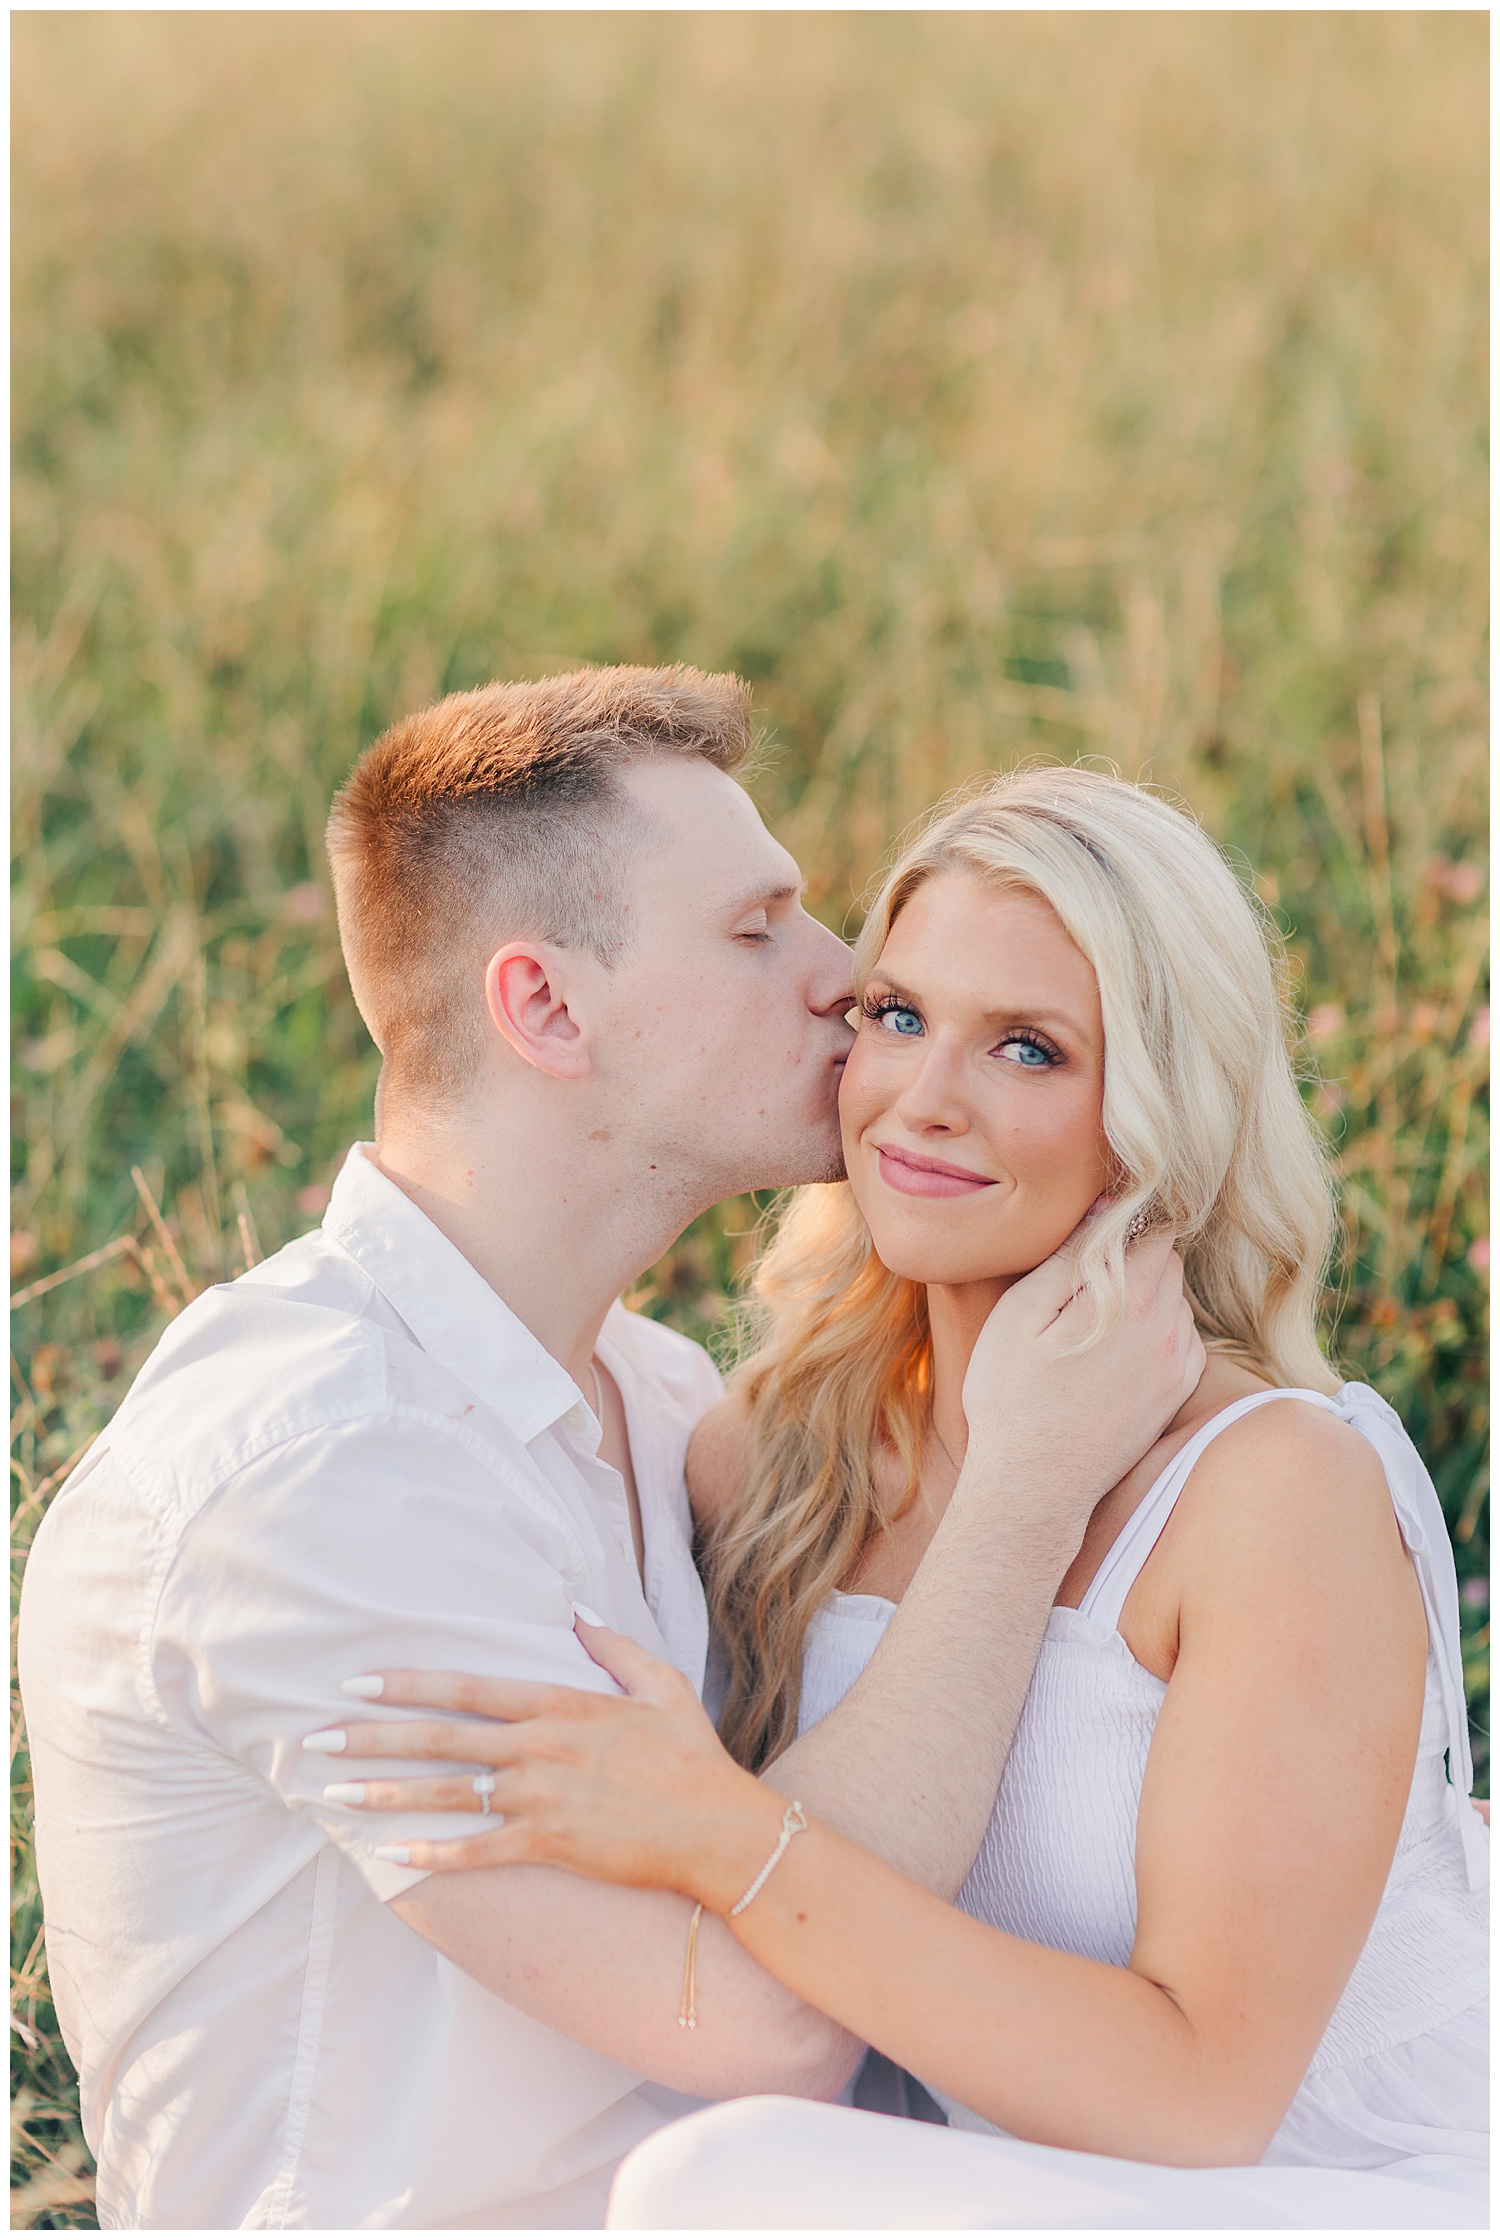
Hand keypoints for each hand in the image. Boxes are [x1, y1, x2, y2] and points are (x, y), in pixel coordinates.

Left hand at [307, 1619, 780, 1906]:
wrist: (720, 1828)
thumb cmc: (693, 1755)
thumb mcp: (661, 1684)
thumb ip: (613, 1647)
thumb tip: (575, 1613)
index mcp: (563, 1704)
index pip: (469, 1687)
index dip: (409, 1683)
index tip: (359, 1681)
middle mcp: (543, 1748)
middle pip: (442, 1738)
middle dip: (374, 1738)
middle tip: (317, 1739)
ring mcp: (544, 1798)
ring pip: (448, 1794)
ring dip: (386, 1795)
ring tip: (334, 1793)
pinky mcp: (552, 1846)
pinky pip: (479, 1852)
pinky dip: (435, 1854)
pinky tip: (393, 1854)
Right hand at [958, 1224, 1204, 1556]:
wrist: (1033, 1486)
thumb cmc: (1011, 1397)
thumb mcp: (1021, 1313)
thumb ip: (1069, 1257)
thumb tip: (1106, 1206)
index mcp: (1133, 1301)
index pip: (1153, 1231)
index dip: (1121, 1227)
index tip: (1087, 1242)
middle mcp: (1169, 1330)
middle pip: (1169, 1265)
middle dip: (1133, 1262)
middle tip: (1079, 1287)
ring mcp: (1178, 1367)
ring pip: (1175, 1303)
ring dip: (1145, 1301)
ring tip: (1089, 1328)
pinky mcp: (1175, 1397)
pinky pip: (1181, 1342)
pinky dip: (1154, 1337)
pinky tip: (1110, 1358)